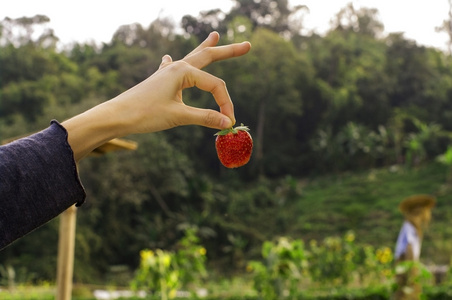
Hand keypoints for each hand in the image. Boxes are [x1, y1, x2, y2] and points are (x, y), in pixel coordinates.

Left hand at [114, 31, 250, 132]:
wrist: (116, 116)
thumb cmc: (145, 114)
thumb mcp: (178, 116)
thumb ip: (205, 117)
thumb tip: (228, 122)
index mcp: (183, 71)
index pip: (215, 85)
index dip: (225, 103)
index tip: (229, 121)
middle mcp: (177, 66)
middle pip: (208, 56)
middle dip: (228, 51)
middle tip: (247, 45)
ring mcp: (167, 72)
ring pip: (192, 58)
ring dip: (205, 48)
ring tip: (215, 35)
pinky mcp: (160, 81)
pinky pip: (172, 67)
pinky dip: (177, 63)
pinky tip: (169, 59)